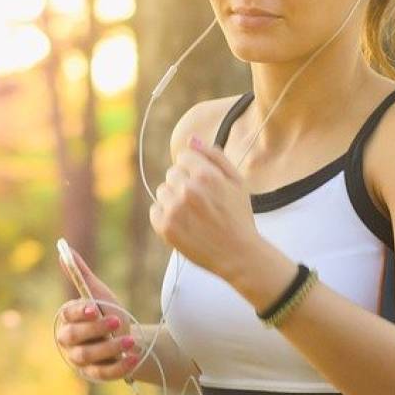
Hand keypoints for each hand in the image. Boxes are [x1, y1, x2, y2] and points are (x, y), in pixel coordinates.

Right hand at [55, 247, 142, 381]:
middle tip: (117, 321)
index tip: (94, 307)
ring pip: (88, 356)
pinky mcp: (94, 375)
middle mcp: (69, 341)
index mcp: (67, 319)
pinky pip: (103, 373)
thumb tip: (64, 249)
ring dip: (109, 348)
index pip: (68, 315)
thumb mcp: (98, 294)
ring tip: (130, 341)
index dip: (80, 312)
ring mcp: (80, 360)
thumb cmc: (108, 313)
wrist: (127, 339)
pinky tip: (133, 357)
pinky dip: (119, 366)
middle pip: (74, 337)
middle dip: (95, 329)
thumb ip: (81, 275)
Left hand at [149, 136, 261, 280]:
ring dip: (174, 199)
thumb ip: (215, 156)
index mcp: (206, 175)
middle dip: (184, 184)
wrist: (238, 254)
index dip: (194, 169)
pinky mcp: (165, 227)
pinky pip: (155, 210)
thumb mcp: (237, 181)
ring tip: (194, 214)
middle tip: (202, 203)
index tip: (204, 184)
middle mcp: (188, 189)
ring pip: (162, 191)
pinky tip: (184, 224)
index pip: (184, 157)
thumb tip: (191, 139)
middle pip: (172, 173)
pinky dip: (166, 216)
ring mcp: (174, 209)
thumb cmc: (239, 216)